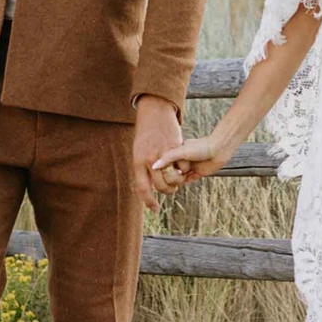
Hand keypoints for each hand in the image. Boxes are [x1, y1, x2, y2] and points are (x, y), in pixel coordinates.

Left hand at [132, 95, 192, 209]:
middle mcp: (150, 159)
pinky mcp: (176, 149)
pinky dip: (184, 170)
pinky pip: (182, 167)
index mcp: (138, 161)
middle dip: (166, 191)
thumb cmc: (145, 133)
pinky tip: (182, 167)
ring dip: (175, 183)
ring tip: (176, 179)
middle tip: (169, 190)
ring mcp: (163, 154)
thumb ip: (142, 168)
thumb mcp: (138, 151)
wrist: (155, 113)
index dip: (148, 201)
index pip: (142, 188)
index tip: (154, 208)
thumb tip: (146, 185)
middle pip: (160, 186)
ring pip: (172, 179)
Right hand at [151, 131, 234, 185]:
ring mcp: (189, 167)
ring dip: (179, 179)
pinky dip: (187, 180)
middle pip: (170, 173)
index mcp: (175, 151)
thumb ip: (167, 158)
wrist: (220, 149)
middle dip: (172, 176)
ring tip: (185, 174)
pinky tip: (190, 176)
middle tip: (179, 172)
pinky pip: (188, 180)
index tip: (166, 169)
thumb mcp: (181, 151)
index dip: (164, 169)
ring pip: (178, 178)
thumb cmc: (200, 147)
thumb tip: (154, 167)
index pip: (164, 164)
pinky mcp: (197, 173)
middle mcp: (181, 160)